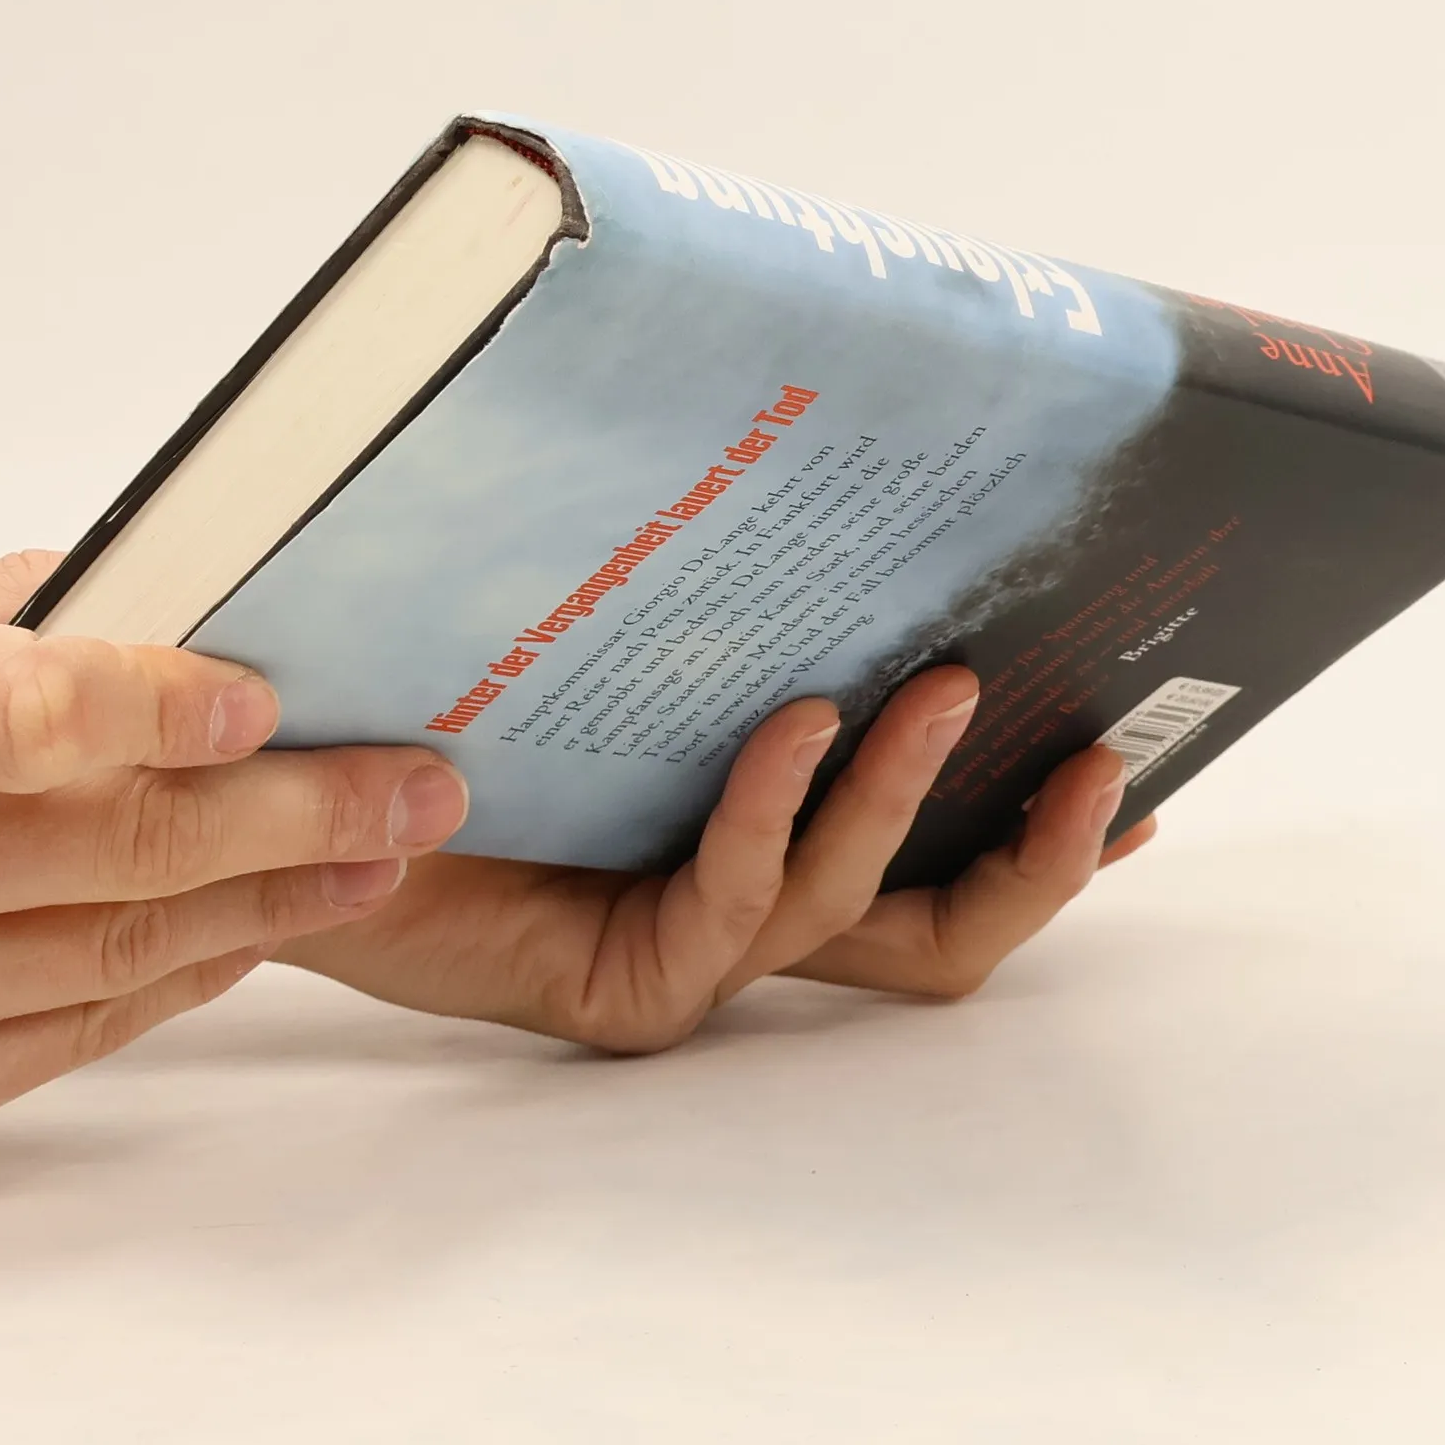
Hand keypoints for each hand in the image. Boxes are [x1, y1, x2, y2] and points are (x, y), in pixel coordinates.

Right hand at [0, 552, 468, 1163]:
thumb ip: (6, 624)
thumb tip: (189, 604)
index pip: (21, 716)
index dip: (157, 708)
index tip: (268, 699)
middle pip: (114, 844)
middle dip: (297, 812)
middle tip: (416, 786)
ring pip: (119, 945)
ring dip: (277, 899)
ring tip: (383, 852)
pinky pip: (76, 1033)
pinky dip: (189, 972)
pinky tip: (269, 925)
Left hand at [284, 666, 1155, 1052]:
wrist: (300, 790)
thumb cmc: (461, 693)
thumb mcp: (634, 630)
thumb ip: (730, 600)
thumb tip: (839, 457)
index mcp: (771, 849)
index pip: (945, 867)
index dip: (1050, 833)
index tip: (1144, 764)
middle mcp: (753, 914)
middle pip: (951, 938)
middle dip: (1041, 856)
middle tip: (1107, 756)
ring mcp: (697, 958)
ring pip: (860, 909)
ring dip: (915, 795)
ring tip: (941, 682)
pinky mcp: (628, 987)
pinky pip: (735, 901)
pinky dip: (774, 805)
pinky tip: (788, 716)